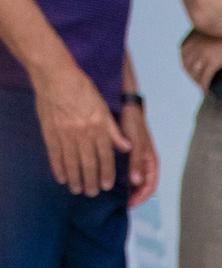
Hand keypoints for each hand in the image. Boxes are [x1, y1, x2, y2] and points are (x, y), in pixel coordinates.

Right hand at [33, 57, 130, 195]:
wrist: (56, 75)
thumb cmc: (82, 90)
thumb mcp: (103, 108)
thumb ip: (114, 131)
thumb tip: (126, 148)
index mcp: (98, 128)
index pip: (105, 157)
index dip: (106, 174)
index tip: (106, 186)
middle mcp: (83, 133)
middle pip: (89, 164)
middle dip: (92, 182)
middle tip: (92, 193)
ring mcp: (65, 133)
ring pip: (72, 163)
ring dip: (75, 179)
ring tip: (77, 190)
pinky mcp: (50, 131)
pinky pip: (55, 154)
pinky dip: (58, 168)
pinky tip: (61, 178)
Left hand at [120, 101, 158, 207]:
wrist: (128, 107)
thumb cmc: (134, 124)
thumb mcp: (136, 144)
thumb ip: (136, 163)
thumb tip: (137, 183)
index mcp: (152, 162)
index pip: (150, 187)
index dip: (141, 198)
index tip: (129, 204)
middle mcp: (146, 164)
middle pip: (143, 187)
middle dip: (134, 197)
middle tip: (121, 204)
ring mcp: (139, 160)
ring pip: (136, 181)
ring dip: (128, 190)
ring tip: (116, 197)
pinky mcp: (130, 156)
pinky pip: (129, 173)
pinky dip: (123, 180)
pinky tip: (113, 183)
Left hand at [180, 28, 221, 90]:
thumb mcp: (213, 28)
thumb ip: (206, 35)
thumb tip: (209, 45)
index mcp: (194, 35)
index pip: (183, 51)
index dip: (185, 61)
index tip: (189, 68)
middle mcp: (196, 44)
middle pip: (187, 63)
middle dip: (190, 74)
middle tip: (197, 80)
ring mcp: (204, 53)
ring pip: (195, 72)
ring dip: (197, 81)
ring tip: (202, 86)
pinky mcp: (213, 61)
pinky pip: (205, 77)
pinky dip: (204, 86)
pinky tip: (206, 91)